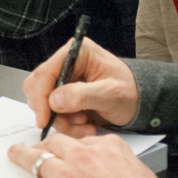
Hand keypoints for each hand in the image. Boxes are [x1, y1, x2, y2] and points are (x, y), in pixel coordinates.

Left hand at [0, 132, 169, 177]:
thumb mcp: (144, 177)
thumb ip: (126, 168)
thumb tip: (121, 174)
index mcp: (108, 148)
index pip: (83, 141)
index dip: (74, 147)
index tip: (69, 149)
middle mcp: (82, 158)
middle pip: (56, 145)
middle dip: (45, 146)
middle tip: (37, 148)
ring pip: (35, 161)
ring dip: (21, 157)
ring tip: (14, 155)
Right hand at [23, 37, 138, 137]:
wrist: (139, 103)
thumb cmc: (130, 92)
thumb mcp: (111, 94)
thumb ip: (82, 95)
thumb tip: (54, 100)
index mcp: (77, 52)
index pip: (46, 72)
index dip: (41, 97)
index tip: (44, 119)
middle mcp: (66, 62)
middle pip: (38, 87)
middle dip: (52, 111)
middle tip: (72, 123)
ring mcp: (63, 78)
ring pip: (43, 102)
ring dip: (61, 119)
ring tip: (84, 124)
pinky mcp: (63, 94)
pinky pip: (52, 111)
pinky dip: (65, 123)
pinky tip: (84, 125)